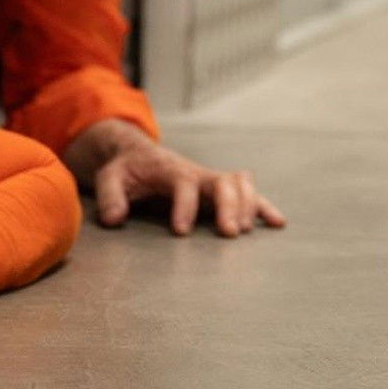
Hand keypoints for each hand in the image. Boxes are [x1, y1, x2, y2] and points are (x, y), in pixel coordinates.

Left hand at [63, 119, 286, 237]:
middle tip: (229, 234)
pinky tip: (277, 223)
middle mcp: (197, 173)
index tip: (181, 231)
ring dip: (249, 205)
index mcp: (171, 170)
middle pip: (223, 182)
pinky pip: (249, 194)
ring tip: (245, 232)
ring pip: (241, 184)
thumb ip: (110, 196)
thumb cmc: (126, 169)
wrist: (139, 155)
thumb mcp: (110, 177)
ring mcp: (211, 181)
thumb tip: (114, 219)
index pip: (184, 183)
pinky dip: (264, 206)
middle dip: (230, 206)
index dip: (185, 206)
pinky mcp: (220, 191)